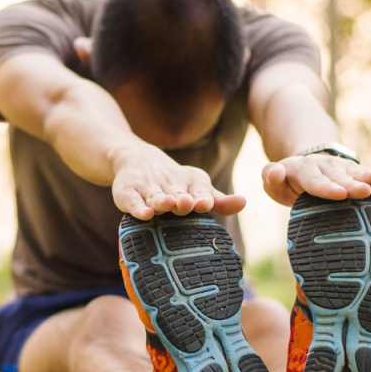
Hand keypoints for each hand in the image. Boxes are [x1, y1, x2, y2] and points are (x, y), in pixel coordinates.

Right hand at [112, 145, 245, 219]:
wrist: (135, 158)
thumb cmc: (173, 181)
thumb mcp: (196, 186)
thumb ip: (218, 200)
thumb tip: (244, 203)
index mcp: (189, 181)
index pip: (198, 190)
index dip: (201, 198)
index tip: (205, 204)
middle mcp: (168, 182)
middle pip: (177, 194)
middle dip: (182, 200)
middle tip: (186, 204)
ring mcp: (146, 187)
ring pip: (155, 196)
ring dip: (161, 201)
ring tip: (167, 205)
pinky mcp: (127, 193)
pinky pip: (132, 201)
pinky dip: (137, 207)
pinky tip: (145, 213)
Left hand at [262, 154, 370, 205]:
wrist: (306, 167)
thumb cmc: (287, 182)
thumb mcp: (273, 180)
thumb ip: (270, 177)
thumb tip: (275, 171)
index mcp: (304, 170)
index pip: (315, 182)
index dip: (327, 188)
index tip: (339, 194)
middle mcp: (326, 168)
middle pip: (340, 179)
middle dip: (351, 185)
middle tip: (363, 191)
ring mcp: (343, 171)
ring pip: (357, 175)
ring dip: (369, 178)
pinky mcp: (356, 176)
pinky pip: (369, 180)